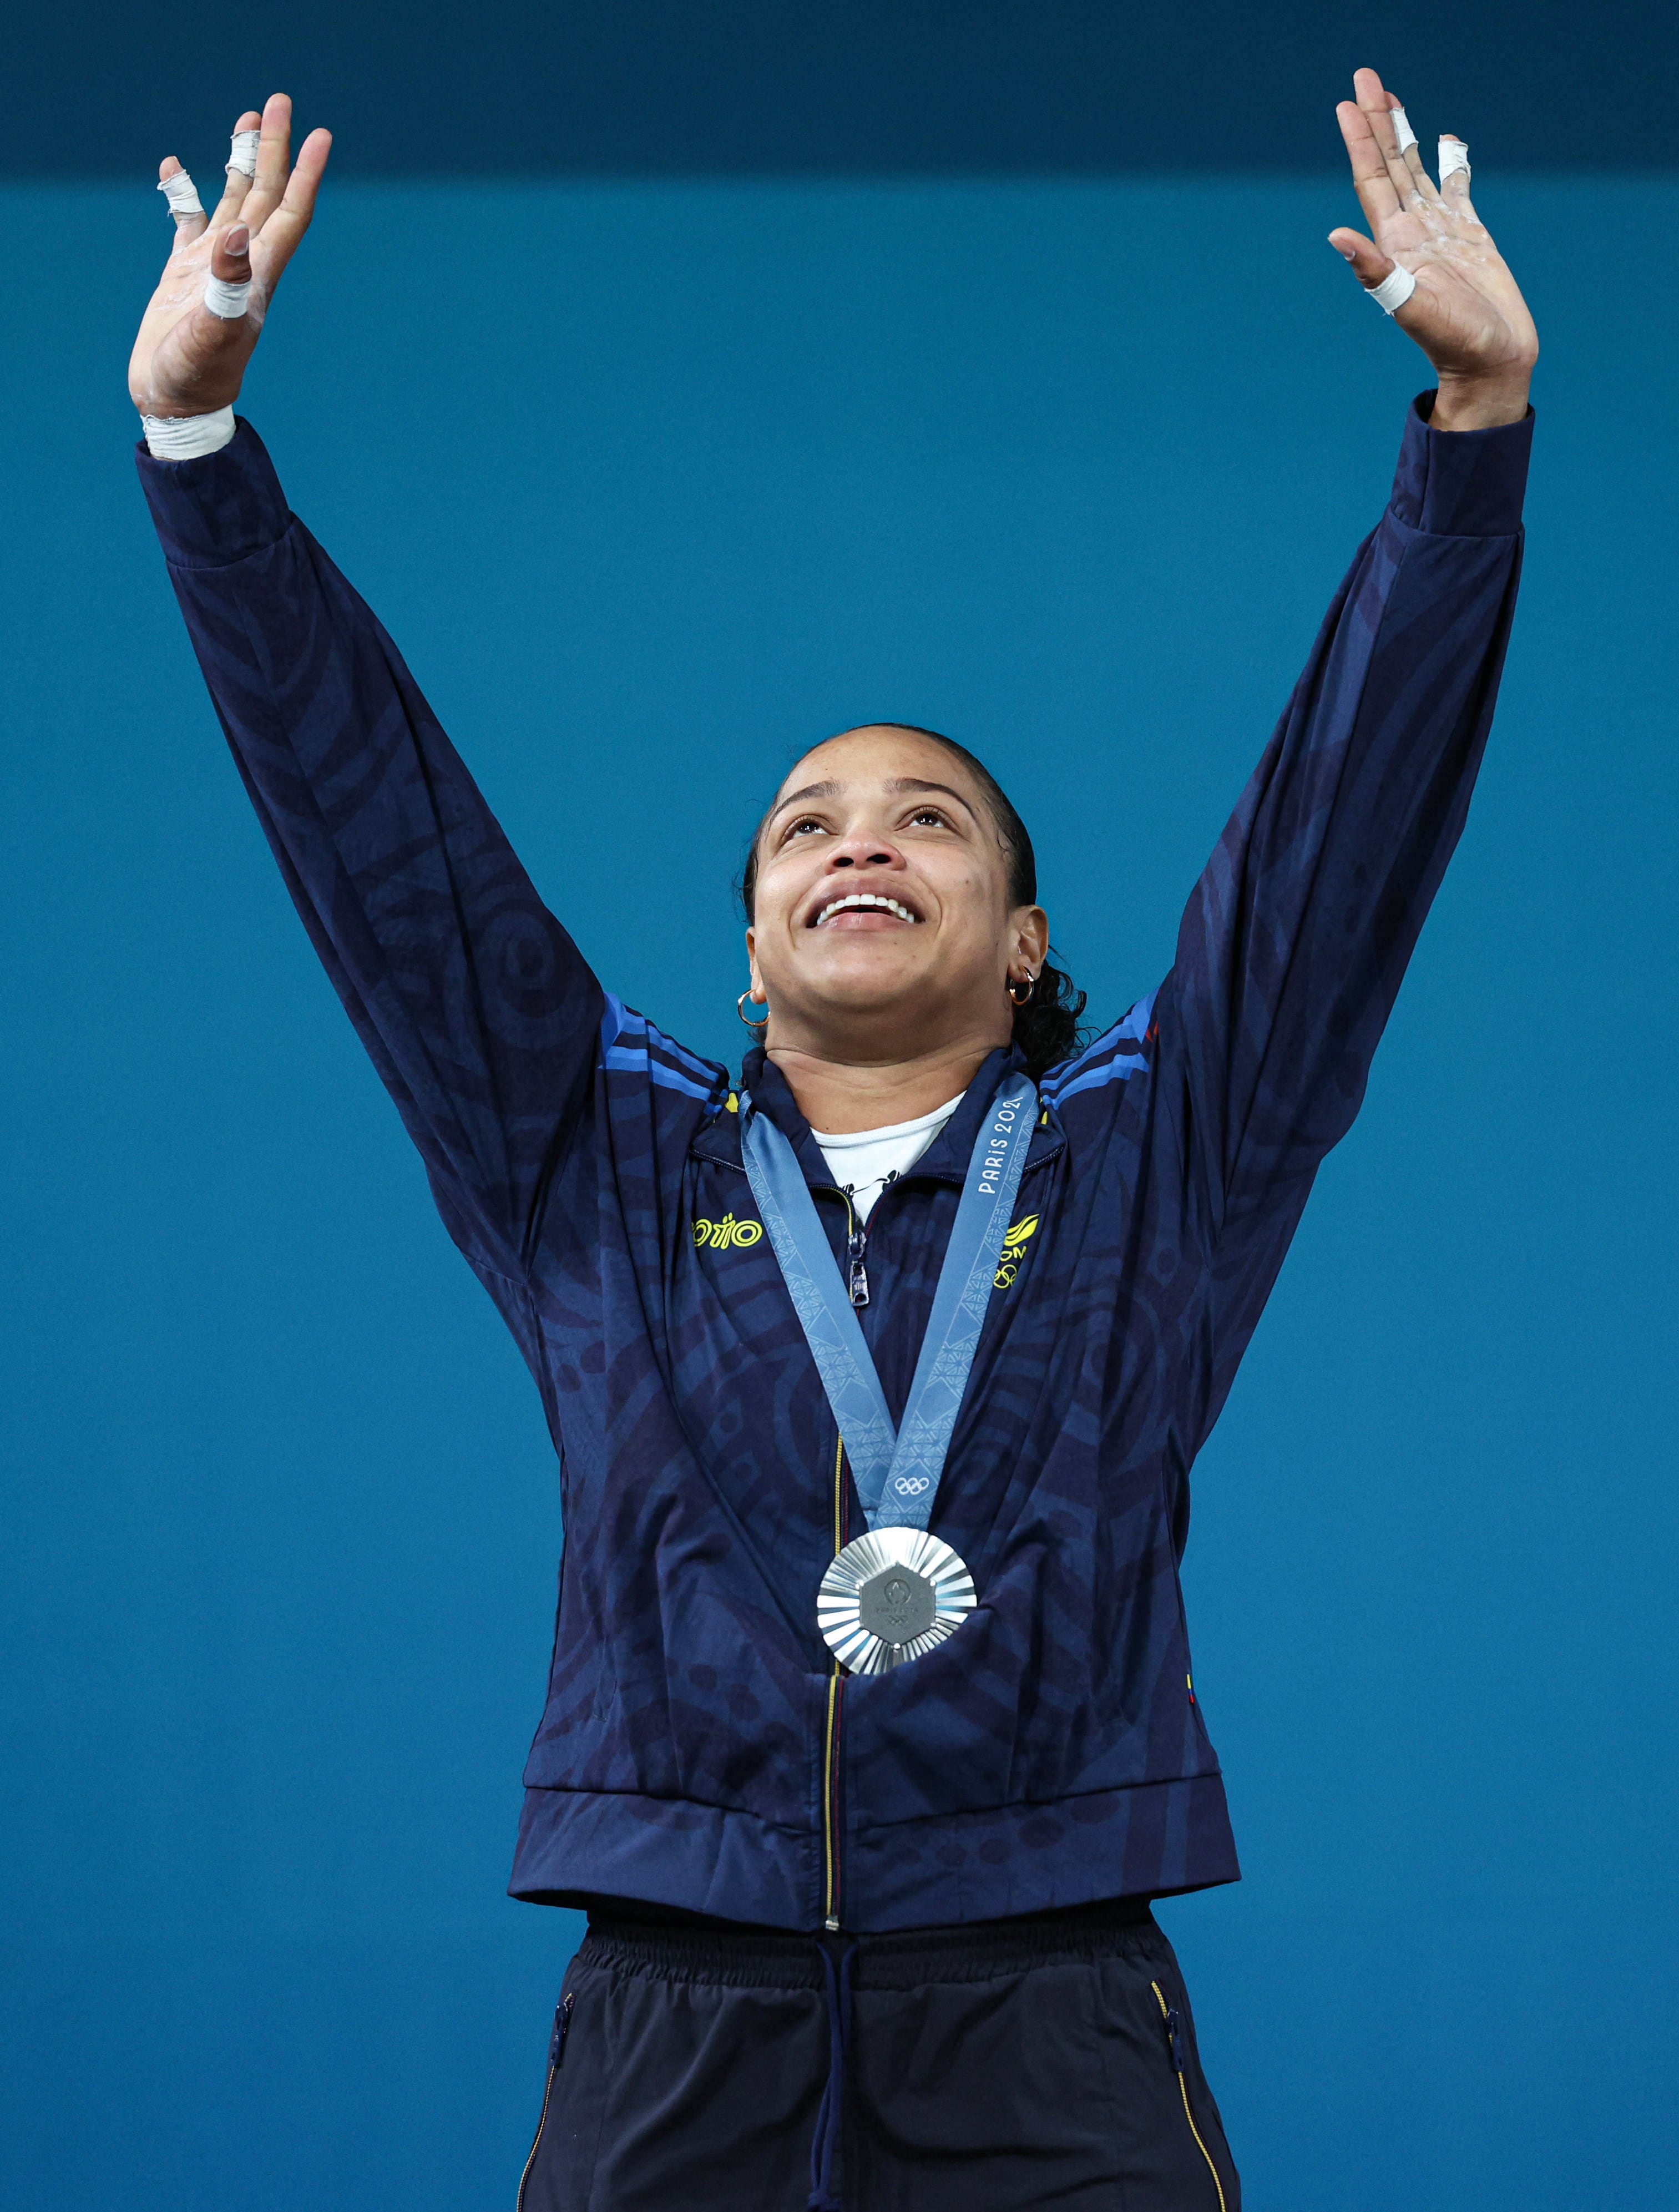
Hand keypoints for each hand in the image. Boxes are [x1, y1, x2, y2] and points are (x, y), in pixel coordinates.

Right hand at [128, 93, 331, 419]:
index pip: (290, 212)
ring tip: (247, 120)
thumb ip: (224, 285)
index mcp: (258, 273)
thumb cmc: (196, 377)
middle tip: (280, 101)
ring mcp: (213, 266)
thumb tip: (235, 234)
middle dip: (273, 149)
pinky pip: (188, 220)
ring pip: (235, 200)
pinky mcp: (184, 274)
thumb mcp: (211, 331)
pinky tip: (175, 166)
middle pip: (265, 194)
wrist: (175, 406)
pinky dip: (184, 192)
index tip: (320, 134)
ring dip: (241, 162)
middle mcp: (242, 263)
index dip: (305, 174)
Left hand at [1330, 66, 1536, 430]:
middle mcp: (1413, 231)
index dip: (1360, 141)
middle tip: (1364, 78)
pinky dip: (1450, 162)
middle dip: (1377, 122)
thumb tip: (1337, 234)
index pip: (1371, 180)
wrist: (1490, 362)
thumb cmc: (1453, 342)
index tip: (1346, 103)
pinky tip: (1447, 140)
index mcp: (1396, 242)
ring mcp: (1441, 231)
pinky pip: (1456, 188)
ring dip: (1404, 135)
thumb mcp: (1410, 305)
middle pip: (1390, 164)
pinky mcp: (1470, 235)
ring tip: (1391, 100)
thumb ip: (1375, 271)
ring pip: (1417, 170)